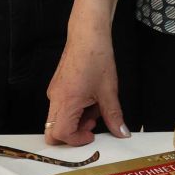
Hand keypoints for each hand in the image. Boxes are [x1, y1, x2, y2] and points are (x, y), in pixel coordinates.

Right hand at [44, 24, 128, 142]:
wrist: (87, 35)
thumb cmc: (96, 58)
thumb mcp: (109, 91)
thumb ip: (114, 116)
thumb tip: (122, 133)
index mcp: (65, 101)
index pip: (61, 134)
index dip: (77, 140)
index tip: (92, 134)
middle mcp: (54, 99)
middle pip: (52, 131)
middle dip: (73, 134)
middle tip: (92, 124)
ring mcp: (54, 92)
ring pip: (58, 120)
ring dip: (76, 121)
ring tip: (96, 107)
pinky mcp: (57, 87)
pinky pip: (61, 108)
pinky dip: (75, 111)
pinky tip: (91, 99)